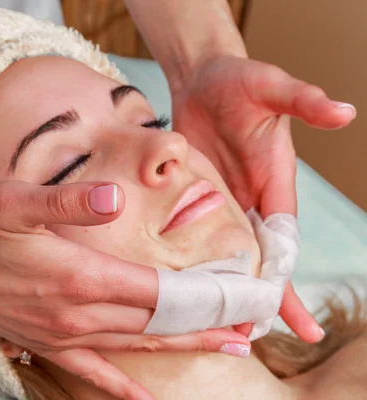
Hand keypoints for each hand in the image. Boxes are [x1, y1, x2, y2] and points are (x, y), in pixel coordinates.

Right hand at [0, 180, 251, 399]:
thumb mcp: (11, 199)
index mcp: (76, 275)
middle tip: (253, 327)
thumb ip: (67, 201)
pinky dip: (122, 384)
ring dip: (182, 347)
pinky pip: (91, 370)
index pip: (158, 292)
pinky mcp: (39, 340)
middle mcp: (72, 312)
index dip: (206, 296)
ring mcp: (57, 332)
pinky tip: (143, 399)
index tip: (246, 299)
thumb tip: (114, 197)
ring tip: (226, 349)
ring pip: (134, 347)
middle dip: (207, 324)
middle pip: (155, 323)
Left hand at [171, 55, 355, 341]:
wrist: (203, 77)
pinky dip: (196, 260)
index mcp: (274, 183)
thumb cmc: (240, 80)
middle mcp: (251, 198)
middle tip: (256, 336)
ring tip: (223, 324)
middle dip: (262, 295)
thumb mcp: (272, 87)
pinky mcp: (194, 196)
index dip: (283, 273)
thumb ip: (303, 101)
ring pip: (227, 252)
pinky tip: (189, 283)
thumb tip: (343, 112)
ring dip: (228, 285)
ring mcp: (222, 201)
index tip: (285, 312)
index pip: (283, 238)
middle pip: (260, 256)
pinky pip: (196, 234)